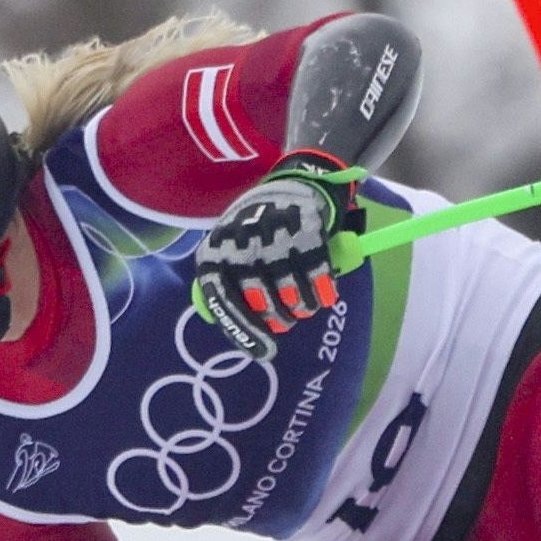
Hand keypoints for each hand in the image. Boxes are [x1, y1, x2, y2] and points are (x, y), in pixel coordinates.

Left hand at [190, 150, 361, 355]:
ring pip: (291, 296)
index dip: (242, 329)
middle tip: (286, 320)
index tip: (263, 352)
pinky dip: (322, 293)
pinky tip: (323, 295)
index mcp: (216, 252)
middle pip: (261, 303)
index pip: (222, 299)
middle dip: (278, 319)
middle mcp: (242, 246)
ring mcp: (274, 239)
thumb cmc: (251, 232)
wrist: (285, 188)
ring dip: (301, 308)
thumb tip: (230, 329)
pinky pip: (317, 279)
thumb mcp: (226, 253)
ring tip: (303, 305)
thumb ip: (225, 287)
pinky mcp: (305, 233)